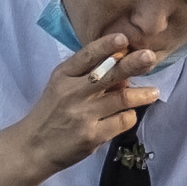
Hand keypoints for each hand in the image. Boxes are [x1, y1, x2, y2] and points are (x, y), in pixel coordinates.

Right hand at [2, 33, 159, 179]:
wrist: (33, 147)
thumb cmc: (51, 112)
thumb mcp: (60, 87)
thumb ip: (86, 75)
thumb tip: (122, 68)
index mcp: (63, 76)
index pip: (86, 56)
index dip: (106, 46)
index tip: (123, 38)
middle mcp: (72, 93)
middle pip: (108, 75)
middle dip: (132, 64)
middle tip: (149, 57)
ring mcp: (83, 115)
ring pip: (121, 98)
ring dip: (141, 94)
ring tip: (154, 92)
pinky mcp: (92, 136)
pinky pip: (121, 121)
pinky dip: (130, 115)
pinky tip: (130, 114)